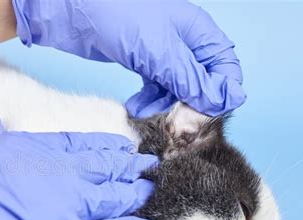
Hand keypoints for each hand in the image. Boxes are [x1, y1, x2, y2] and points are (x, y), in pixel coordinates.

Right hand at [0, 112, 157, 219]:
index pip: (82, 144)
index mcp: (40, 151)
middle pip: (106, 168)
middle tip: (150, 164)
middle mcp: (64, 175)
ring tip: (150, 187)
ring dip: (135, 192)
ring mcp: (73, 207)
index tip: (122, 145)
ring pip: (114, 197)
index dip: (105, 144)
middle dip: (129, 166)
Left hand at [12, 0, 245, 117]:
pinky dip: (150, 100)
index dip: (219, 94)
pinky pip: (158, 88)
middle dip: (189, 104)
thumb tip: (222, 101)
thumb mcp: (160, 53)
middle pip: (202, 81)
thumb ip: (191, 80)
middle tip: (174, 124)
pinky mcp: (146, 62)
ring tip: (147, 112)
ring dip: (166, 105)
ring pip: (179, 89)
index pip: (225, 67)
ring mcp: (165, 53)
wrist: (77, 13)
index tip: (203, 115)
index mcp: (198, 31)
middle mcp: (186, 42)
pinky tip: (137, 107)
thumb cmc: (120, 17)